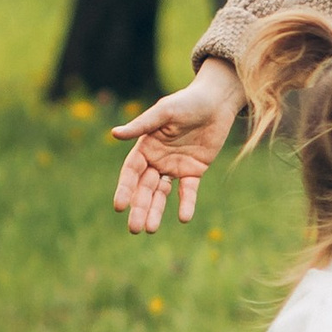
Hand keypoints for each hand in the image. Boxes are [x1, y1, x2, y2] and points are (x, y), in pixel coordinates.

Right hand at [112, 58, 242, 232]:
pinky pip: (188, 191)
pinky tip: (183, 218)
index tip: (119, 206)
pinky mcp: (194, 170)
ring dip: (156, 210)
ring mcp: (175, 166)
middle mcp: (157, 160)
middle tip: (135, 228)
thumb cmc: (187, 101)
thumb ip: (141, 125)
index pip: (131, 172)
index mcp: (145, 146)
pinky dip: (186, 204)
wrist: (217, 101)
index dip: (125, 189)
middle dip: (139, 207)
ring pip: (162, 193)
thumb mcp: (164, 112)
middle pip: (145, 188)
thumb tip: (114, 134)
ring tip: (151, 229)